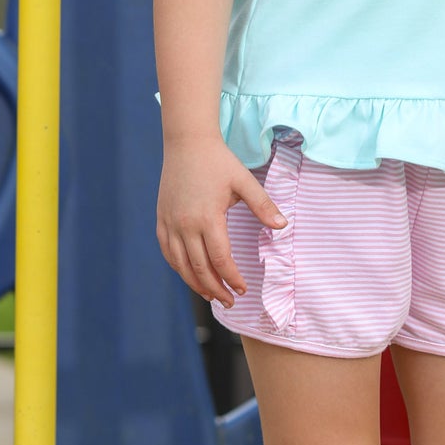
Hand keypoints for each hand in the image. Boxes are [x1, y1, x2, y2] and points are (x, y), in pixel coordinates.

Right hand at [156, 134, 285, 303]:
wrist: (187, 142)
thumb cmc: (218, 161)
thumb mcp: (244, 181)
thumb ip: (263, 205)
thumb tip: (283, 226)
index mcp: (208, 217)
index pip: (220, 259)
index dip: (232, 278)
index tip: (243, 289)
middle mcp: (185, 224)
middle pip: (199, 269)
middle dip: (216, 289)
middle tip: (230, 302)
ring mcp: (170, 223)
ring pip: (181, 265)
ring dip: (196, 284)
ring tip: (211, 296)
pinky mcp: (161, 219)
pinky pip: (167, 252)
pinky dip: (178, 268)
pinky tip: (189, 275)